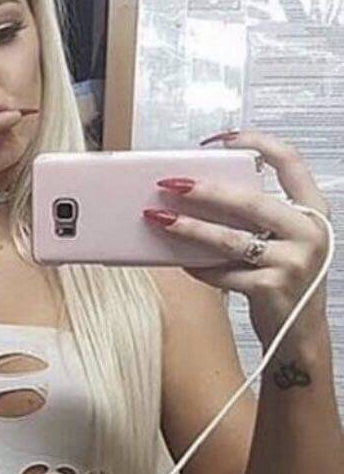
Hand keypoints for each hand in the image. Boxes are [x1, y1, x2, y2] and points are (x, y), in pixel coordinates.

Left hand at [143, 129, 332, 350]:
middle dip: (204, 190)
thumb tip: (199, 196)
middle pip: (249, 201)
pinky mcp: (271, 288)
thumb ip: (258, 219)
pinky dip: (198, 267)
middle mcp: (309, 232)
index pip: (290, 161)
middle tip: (170, 184)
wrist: (298, 334)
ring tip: (159, 219)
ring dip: (189, 228)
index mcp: (313, 211)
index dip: (257, 142)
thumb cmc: (284, 280)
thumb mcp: (283, 242)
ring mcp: (293, 261)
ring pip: (230, 238)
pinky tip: (180, 261)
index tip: (222, 139)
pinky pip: (223, 272)